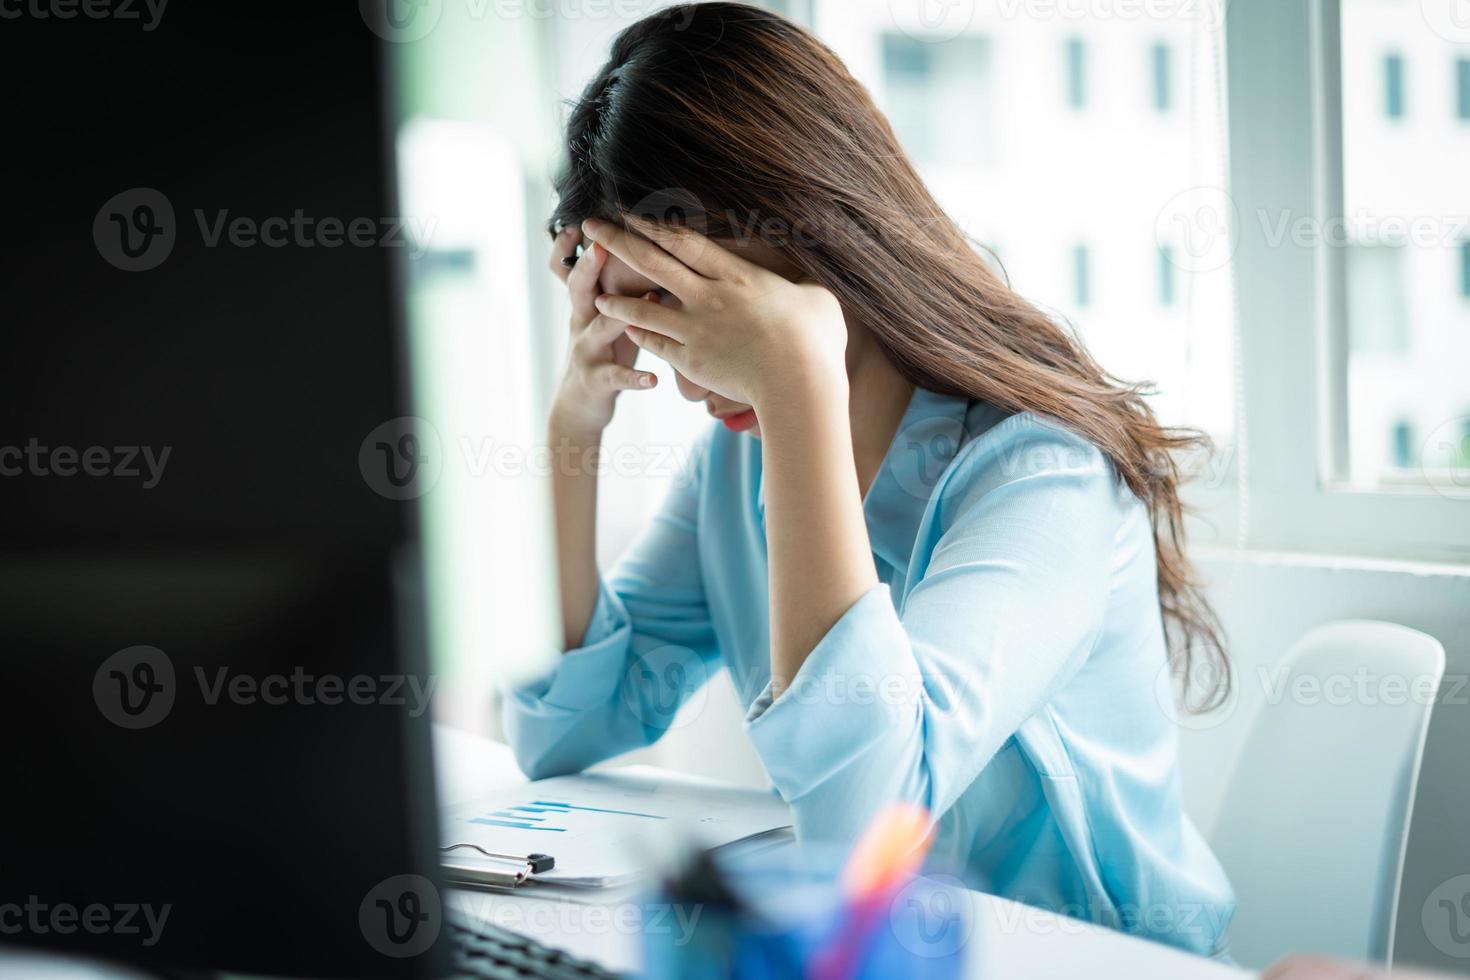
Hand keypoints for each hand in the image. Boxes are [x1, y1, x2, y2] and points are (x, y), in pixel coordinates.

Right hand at [546, 224, 658, 438]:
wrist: (580, 404)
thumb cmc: (607, 348)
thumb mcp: (608, 312)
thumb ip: (622, 282)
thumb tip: (652, 244)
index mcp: (588, 300)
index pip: (576, 263)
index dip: (575, 240)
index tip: (589, 213)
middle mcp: (583, 320)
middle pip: (579, 287)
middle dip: (588, 265)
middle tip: (602, 246)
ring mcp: (587, 351)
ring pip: (598, 328)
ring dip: (619, 314)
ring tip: (647, 299)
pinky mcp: (597, 381)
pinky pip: (615, 377)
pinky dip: (634, 378)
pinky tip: (653, 380)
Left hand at [582, 217, 848, 412]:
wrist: (798, 383)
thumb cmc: (816, 339)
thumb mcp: (817, 298)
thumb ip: (803, 285)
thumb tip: (813, 280)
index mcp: (736, 274)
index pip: (684, 241)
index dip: (653, 223)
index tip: (629, 209)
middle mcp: (707, 296)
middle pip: (651, 262)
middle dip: (617, 241)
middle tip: (591, 225)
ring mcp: (694, 329)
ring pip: (642, 306)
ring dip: (616, 298)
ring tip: (597, 294)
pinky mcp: (690, 360)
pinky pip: (654, 343)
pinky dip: (637, 333)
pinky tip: (625, 328)